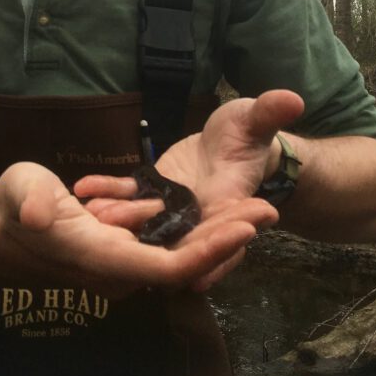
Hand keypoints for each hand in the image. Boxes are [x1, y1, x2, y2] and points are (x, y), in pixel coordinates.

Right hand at [0, 161, 277, 297]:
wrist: (0, 227)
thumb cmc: (11, 204)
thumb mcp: (20, 190)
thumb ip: (30, 202)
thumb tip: (38, 213)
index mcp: (101, 257)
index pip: (167, 268)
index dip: (208, 252)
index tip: (243, 228)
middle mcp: (119, 266)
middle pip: (186, 263)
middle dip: (227, 238)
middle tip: (266, 207)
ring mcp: (123, 257)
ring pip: (181, 252)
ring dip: (217, 231)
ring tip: (254, 202)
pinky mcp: (123, 244)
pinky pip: (167, 241)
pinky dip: (194, 226)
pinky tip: (216, 205)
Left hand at [73, 90, 303, 287]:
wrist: (231, 141)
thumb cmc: (249, 134)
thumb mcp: (258, 121)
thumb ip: (271, 113)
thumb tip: (293, 98)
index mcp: (230, 202)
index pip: (226, 236)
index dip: (214, 257)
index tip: (196, 276)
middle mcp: (199, 213)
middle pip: (177, 235)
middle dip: (149, 237)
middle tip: (119, 232)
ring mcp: (173, 205)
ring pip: (146, 219)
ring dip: (121, 218)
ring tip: (94, 213)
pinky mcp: (153, 190)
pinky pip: (128, 194)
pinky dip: (108, 192)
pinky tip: (83, 188)